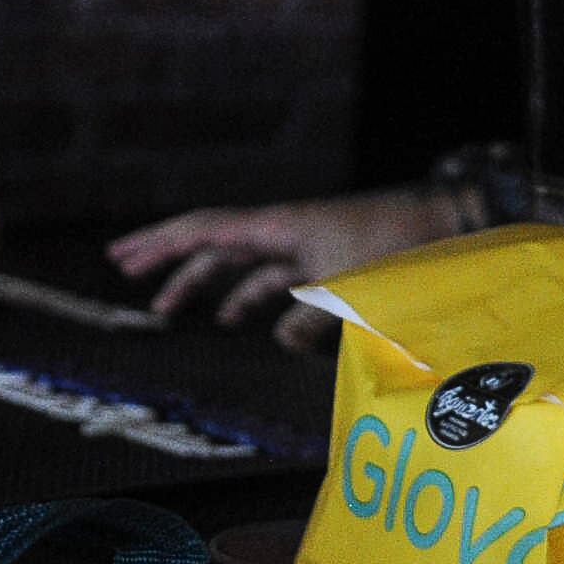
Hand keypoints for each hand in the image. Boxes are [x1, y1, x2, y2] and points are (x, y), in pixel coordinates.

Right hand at [104, 185, 471, 347]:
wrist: (441, 223)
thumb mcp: (349, 285)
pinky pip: (274, 281)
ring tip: (172, 310)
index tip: (122, 256)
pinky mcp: (322, 262)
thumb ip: (311, 316)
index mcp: (278, 227)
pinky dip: (254, 300)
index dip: (159, 244)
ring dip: (206, 287)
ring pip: (239, 266)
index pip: (204, 231)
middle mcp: (282, 232)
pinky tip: (246, 322)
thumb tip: (277, 340)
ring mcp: (301, 246)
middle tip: (127, 275)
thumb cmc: (395, 246)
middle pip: (211, 246)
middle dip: (168, 261)